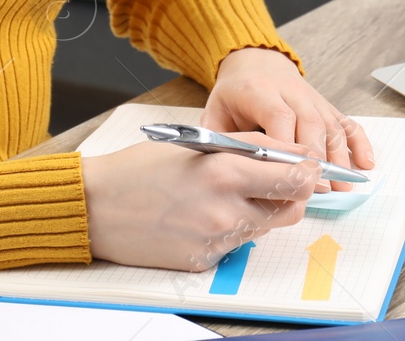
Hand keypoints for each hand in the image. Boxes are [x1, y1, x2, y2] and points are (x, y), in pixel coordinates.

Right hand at [81, 132, 318, 270]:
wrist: (95, 207)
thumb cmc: (140, 169)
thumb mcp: (197, 143)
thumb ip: (247, 146)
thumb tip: (291, 152)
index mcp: (224, 172)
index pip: (296, 178)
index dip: (308, 170)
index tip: (309, 165)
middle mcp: (225, 210)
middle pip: (292, 209)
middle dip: (292, 193)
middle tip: (278, 180)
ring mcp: (216, 241)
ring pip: (266, 228)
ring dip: (261, 210)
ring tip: (229, 193)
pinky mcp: (205, 262)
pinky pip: (236, 244)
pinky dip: (232, 228)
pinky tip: (203, 214)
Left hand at [201, 47, 375, 192]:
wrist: (254, 62)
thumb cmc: (234, 94)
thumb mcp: (215, 111)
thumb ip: (221, 138)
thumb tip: (229, 172)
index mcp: (259, 91)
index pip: (278, 115)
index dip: (287, 145)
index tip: (289, 174)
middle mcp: (290, 91)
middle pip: (310, 122)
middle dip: (316, 158)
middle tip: (318, 190)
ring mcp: (311, 98)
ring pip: (330, 125)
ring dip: (339, 157)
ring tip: (342, 188)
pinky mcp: (325, 105)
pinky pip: (346, 122)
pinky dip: (359, 142)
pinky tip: (366, 163)